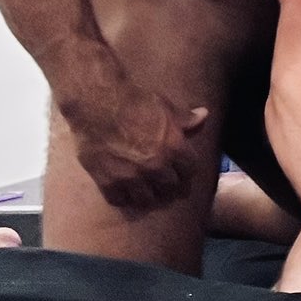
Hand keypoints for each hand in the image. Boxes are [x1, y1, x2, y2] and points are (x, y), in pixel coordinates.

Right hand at [62, 78, 208, 209]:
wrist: (96, 103)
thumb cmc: (134, 101)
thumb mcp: (165, 106)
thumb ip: (185, 118)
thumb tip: (204, 115)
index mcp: (173, 148)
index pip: (190, 170)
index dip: (187, 171)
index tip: (183, 172)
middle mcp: (155, 167)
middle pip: (170, 188)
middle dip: (171, 186)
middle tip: (166, 185)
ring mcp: (131, 177)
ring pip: (146, 199)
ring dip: (148, 196)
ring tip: (147, 192)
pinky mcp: (107, 181)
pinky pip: (119, 199)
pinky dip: (123, 197)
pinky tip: (124, 192)